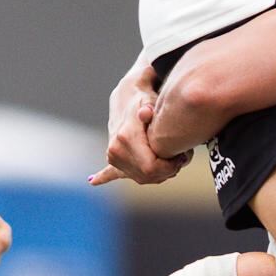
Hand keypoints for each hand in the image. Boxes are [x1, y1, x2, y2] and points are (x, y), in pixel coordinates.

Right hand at [91, 67, 187, 186]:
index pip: (151, 168)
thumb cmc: (144, 98)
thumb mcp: (150, 99)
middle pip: (147, 176)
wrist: (126, 95)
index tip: (182, 157)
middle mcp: (115, 150)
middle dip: (167, 171)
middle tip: (181, 158)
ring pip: (141, 178)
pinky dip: (102, 177)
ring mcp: (112, 156)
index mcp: (125, 138)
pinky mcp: (112, 157)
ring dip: (159, 173)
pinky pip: (108, 172)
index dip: (170, 167)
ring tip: (170, 159)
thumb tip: (146, 113)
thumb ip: (150, 107)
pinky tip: (93, 180)